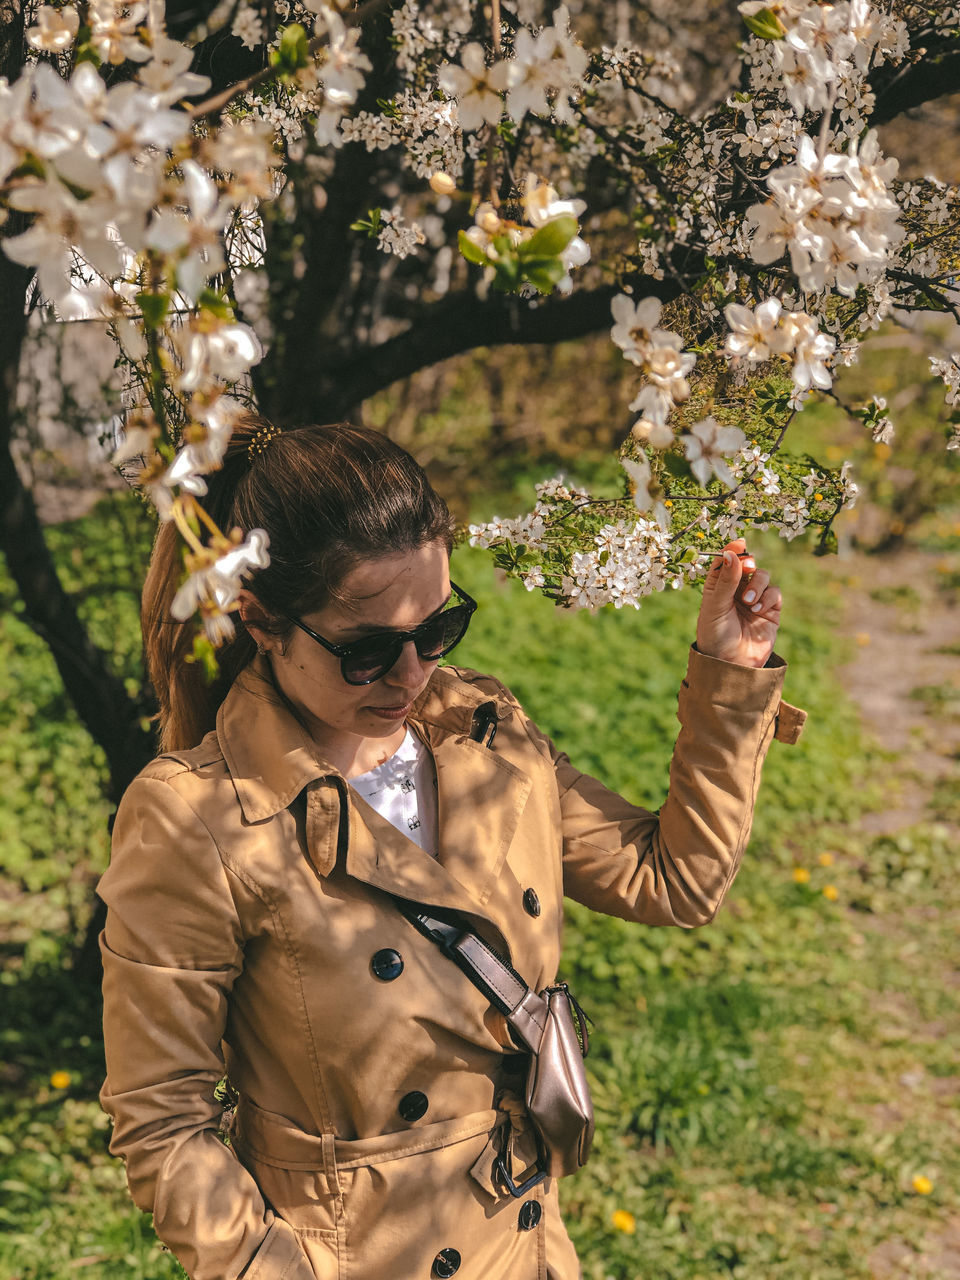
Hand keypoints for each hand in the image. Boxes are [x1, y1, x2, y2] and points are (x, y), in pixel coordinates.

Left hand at [695, 538, 781, 668]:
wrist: (731, 664)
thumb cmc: (715, 636)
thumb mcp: (715, 606)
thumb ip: (725, 580)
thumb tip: (732, 553)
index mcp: (717, 586)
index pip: (725, 560)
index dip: (732, 550)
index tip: (739, 544)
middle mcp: (736, 590)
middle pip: (748, 564)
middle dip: (749, 563)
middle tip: (748, 567)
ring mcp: (754, 599)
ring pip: (763, 576)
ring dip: (758, 584)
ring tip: (748, 601)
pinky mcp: (770, 611)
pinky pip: (775, 593)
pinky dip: (768, 597)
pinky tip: (757, 610)